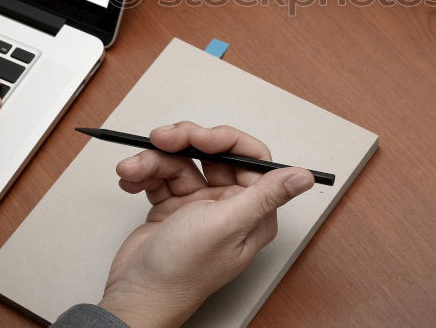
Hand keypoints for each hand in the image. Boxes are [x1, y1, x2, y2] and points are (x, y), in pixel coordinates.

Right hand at [98, 122, 315, 327]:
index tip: (201, 138)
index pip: (249, 159)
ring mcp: (199, 207)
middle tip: (162, 139)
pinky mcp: (172, 208)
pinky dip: (144, 173)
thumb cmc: (182, 271)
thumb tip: (305, 177)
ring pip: (181, 163)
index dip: (225, 141)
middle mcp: (229, 206)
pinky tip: (130, 179)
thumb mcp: (226, 226)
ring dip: (154, 160)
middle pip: (213, 154)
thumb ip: (265, 197)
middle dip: (184, 142)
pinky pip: (161, 176)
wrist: (135, 297)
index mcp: (252, 211)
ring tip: (132, 168)